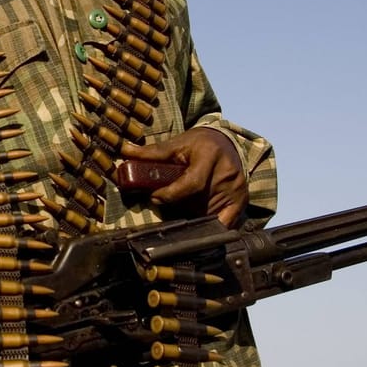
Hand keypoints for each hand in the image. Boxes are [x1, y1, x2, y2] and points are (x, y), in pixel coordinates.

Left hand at [120, 127, 247, 226]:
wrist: (226, 143)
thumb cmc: (199, 144)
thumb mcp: (177, 143)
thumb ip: (153, 152)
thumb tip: (124, 151)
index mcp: (210, 155)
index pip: (191, 183)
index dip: (170, 194)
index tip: (154, 196)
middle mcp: (228, 173)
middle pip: (197, 202)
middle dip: (177, 206)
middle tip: (165, 202)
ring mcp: (237, 189)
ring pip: (206, 213)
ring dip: (190, 214)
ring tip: (182, 204)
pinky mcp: (242, 201)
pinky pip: (222, 222)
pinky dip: (207, 223)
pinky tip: (196, 219)